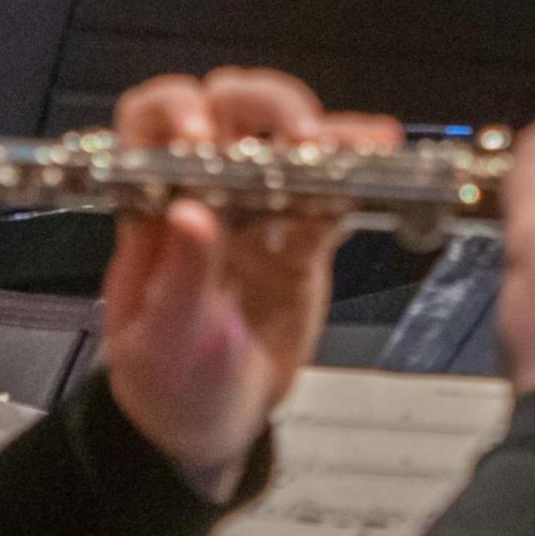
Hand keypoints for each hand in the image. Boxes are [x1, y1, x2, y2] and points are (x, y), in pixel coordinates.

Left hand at [93, 68, 393, 498]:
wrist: (208, 426)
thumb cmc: (166, 380)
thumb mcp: (163, 338)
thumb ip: (181, 276)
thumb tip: (190, 212)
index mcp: (155, 202)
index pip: (154, 121)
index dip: (177, 112)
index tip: (203, 138)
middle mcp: (207, 189)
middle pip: (232, 109)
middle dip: (266, 109)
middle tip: (295, 140)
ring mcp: (259, 210)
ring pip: (288, 140)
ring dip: (322, 131)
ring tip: (353, 144)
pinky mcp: (303, 241)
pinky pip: (330, 195)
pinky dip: (356, 170)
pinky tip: (380, 152)